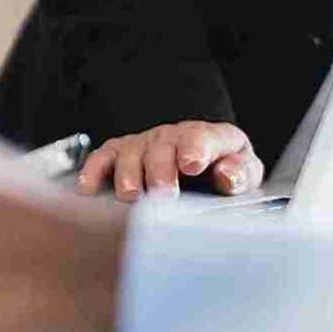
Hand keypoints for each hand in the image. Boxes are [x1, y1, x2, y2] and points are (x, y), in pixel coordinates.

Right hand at [76, 121, 260, 200]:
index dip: (196, 149)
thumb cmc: (221, 173)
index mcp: (211, 138)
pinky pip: (104, 158)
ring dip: (129, 174)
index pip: (203, 137)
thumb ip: (241, 174)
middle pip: (162, 147)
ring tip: (131, 195)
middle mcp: (174, 136)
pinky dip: (94, 171)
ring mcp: (145, 144)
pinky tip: (89, 187)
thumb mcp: (243, 174)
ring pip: (131, 153)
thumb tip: (228, 176)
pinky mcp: (122, 154)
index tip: (191, 164)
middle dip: (161, 170)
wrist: (199, 165)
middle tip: (163, 193)